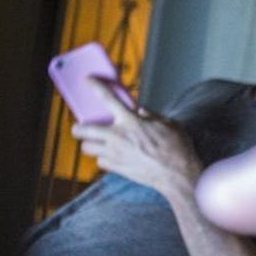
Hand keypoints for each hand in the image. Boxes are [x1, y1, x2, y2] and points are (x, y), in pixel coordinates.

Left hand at [72, 78, 202, 195]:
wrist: (177, 174)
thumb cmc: (176, 148)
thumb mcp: (168, 124)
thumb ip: (151, 116)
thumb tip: (140, 112)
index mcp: (131, 121)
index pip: (108, 98)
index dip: (95, 86)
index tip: (88, 80)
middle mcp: (118, 136)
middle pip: (83, 129)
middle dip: (78, 127)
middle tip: (81, 127)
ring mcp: (115, 153)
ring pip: (87, 147)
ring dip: (90, 143)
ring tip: (97, 142)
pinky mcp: (117, 168)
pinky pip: (100, 161)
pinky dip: (103, 158)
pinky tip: (112, 156)